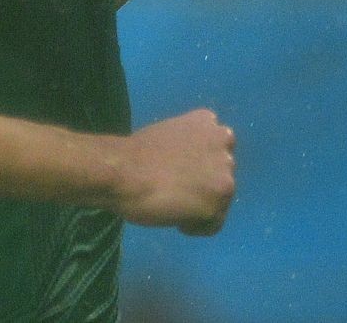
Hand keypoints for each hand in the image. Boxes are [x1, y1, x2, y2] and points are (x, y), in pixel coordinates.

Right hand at [114, 109, 235, 234]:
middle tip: (178, 190)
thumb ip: (188, 145)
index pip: (218, 146)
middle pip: (223, 173)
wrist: (123, 173)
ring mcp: (223, 173)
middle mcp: (222, 143)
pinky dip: (196, 226)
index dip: (202, 162)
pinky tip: (176, 219)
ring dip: (201, 206)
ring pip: (221, 200)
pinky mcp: (216, 202)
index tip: (183, 170)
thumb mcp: (167, 134)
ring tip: (174, 206)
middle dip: (205, 183)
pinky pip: (213, 224)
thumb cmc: (135, 155)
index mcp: (206, 121)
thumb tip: (192, 164)